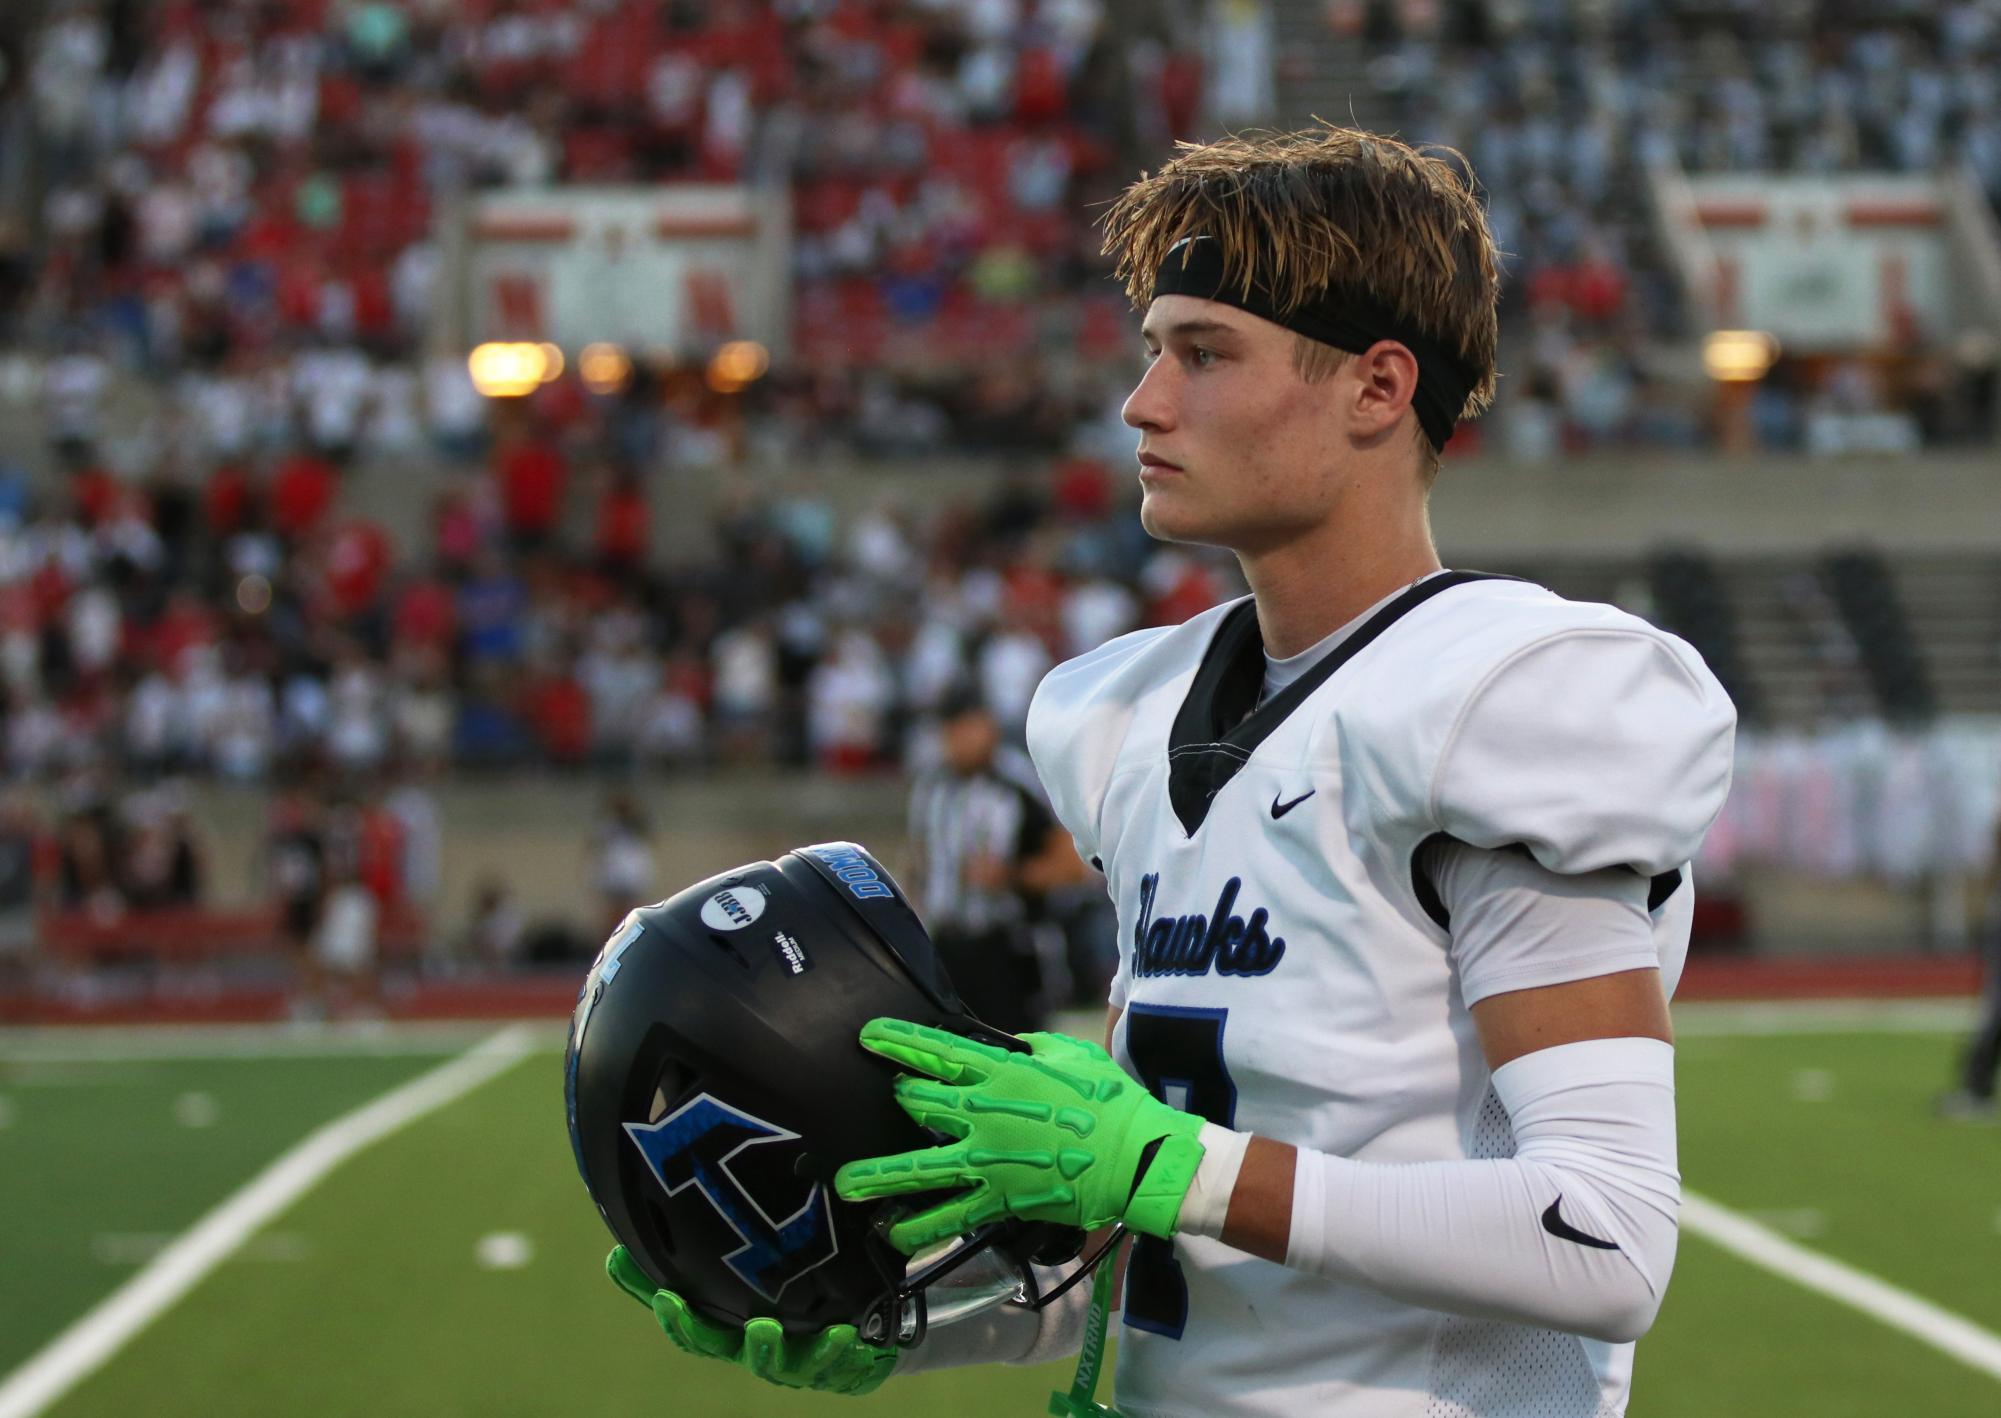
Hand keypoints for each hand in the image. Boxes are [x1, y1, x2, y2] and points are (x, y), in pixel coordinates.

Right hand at [605, 1247, 896, 1395]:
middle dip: (705, 1333)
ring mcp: (792, 1363)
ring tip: (767, 1328)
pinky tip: (843, 1332)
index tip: (663, 1296)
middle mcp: (754, 1351)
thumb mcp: (730, 1288)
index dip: (675, 1318)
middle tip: (710, 1315)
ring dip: (773, 1348)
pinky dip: (837, 1349)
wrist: (852, 1336)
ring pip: (779, 1363)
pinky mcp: (831, 1367)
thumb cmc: (775, 1309)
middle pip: (724, 1348)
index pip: (692, 1331)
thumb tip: (614, 1253)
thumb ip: (674, 1273)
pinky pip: (834, 1363)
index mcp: (729, 1333)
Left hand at [833, 1018, 1204, 1253]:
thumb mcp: (1072, 1055)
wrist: (1136, 1157)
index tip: (868, 1036)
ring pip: (917, 1169)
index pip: (936, 1049)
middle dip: (898, 1098)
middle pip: (917, 1102)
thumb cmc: (1110, 1100)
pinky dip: (920, 1230)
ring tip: (847, 1184)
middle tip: (889, 1100)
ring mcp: (986, 1160)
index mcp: (1002, 1071)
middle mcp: (983, 1113)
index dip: (897, 1041)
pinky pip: (950, 1217)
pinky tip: (894, 1236)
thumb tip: (1012, 1046)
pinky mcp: (998, 1199)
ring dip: (878, 1176)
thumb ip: (1033, 1048)